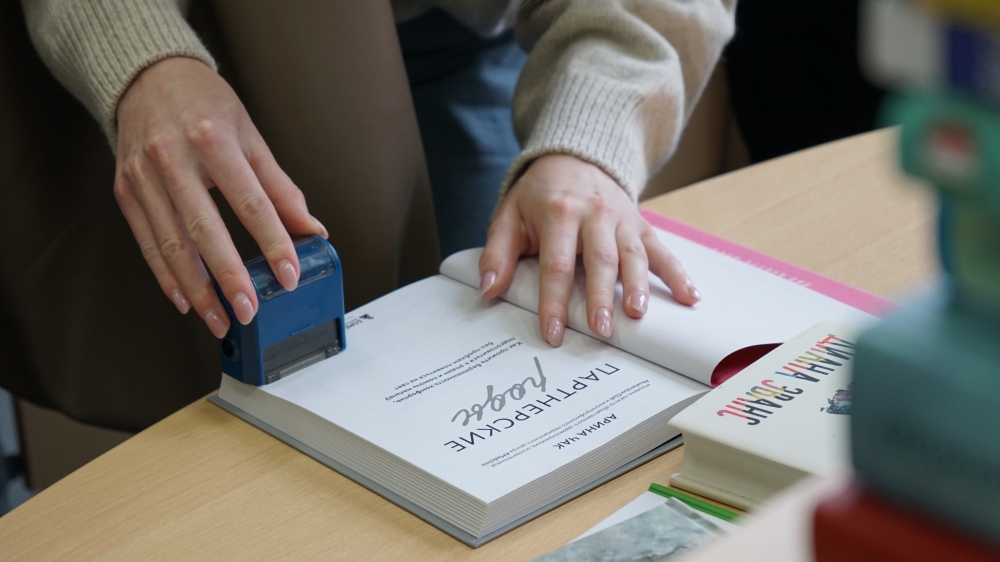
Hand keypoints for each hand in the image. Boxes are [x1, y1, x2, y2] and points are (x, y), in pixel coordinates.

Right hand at [114, 57, 326, 337]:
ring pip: (171, 244)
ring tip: (220, 320)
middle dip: (229, 277)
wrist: (147, 77)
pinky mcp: (126, 191)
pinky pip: (147, 242)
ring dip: (198, 289)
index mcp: (214, 140)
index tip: (289, 275)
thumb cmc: (205, 104)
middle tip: (250, 311)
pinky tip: (186, 300)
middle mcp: (174, 158)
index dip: (273, 242)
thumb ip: (281, 187)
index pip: (251, 203)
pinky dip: (166, 275)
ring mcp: (144, 176)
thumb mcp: (251, 135)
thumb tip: (311, 230)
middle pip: (205, 230)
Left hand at [479, 154, 698, 345]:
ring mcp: (621, 219)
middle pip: (599, 261)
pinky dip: (678, 274)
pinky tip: (690, 298)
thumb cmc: (538, 196)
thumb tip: (488, 290)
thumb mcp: (509, 216)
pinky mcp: (640, 224)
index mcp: (558, 213)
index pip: (555, 264)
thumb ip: (496, 253)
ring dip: (638, 286)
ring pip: (632, 255)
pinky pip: (660, 250)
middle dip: (600, 297)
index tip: (553, 333)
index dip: (554, 301)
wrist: (574, 158)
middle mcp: (593, 215)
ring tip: (638, 314)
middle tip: (600, 330)